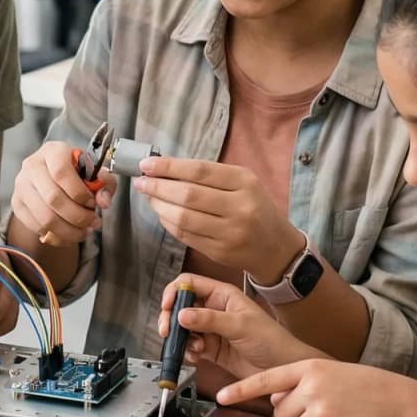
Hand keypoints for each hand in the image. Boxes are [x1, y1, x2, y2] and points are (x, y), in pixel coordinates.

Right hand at [11, 139, 110, 246]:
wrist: (51, 177)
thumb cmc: (74, 173)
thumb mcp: (95, 173)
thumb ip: (104, 184)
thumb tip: (104, 201)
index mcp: (53, 151)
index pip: (61, 172)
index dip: (79, 192)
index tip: (93, 203)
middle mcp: (33, 165)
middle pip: (53, 198)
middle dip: (78, 216)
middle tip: (93, 222)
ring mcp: (22, 185)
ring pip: (45, 218)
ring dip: (69, 230)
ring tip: (84, 231)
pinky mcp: (17, 204)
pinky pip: (38, 227)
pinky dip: (58, 236)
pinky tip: (70, 234)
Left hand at [137, 156, 304, 280]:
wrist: (276, 247)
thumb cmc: (254, 208)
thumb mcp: (242, 184)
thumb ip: (209, 176)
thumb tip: (164, 168)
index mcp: (245, 182)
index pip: (200, 171)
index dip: (169, 167)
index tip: (146, 165)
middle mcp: (240, 207)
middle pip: (188, 195)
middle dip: (158, 187)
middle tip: (141, 182)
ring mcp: (230, 232)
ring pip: (183, 218)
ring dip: (159, 206)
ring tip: (149, 197)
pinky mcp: (220, 251)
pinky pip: (185, 235)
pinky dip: (168, 223)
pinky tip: (161, 213)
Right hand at [158, 276, 305, 387]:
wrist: (283, 368)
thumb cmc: (272, 340)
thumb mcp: (240, 325)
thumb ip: (209, 319)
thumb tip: (182, 314)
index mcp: (222, 295)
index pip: (190, 284)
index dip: (175, 293)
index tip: (167, 307)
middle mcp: (215, 309)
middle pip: (181, 306)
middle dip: (172, 319)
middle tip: (168, 332)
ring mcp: (212, 329)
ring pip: (184, 329)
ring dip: (182, 339)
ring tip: (193, 348)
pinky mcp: (211, 348)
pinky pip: (190, 347)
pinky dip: (188, 352)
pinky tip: (197, 357)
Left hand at [216, 360, 416, 416]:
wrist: (398, 403)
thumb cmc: (366, 387)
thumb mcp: (330, 373)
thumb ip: (300, 383)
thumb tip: (275, 400)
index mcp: (309, 368)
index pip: (266, 380)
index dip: (241, 390)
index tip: (220, 397)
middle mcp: (312, 388)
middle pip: (280, 413)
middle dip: (296, 416)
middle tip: (324, 410)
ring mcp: (321, 412)